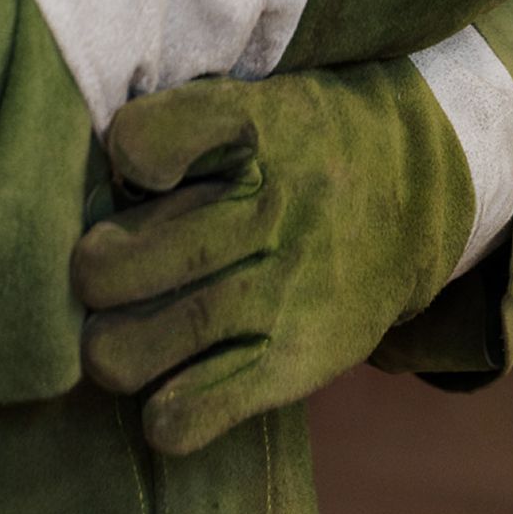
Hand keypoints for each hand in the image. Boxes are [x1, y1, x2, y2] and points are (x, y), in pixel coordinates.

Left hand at [74, 66, 472, 454]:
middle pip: (125, 262)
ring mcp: (287, 290)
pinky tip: (164, 392)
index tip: (135, 169)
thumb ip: (180, 129)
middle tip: (100, 273)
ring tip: (119, 335)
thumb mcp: (258, 99)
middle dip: (92, 274)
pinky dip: (166, 414)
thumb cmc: (307, 144)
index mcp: (254, 128)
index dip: (124, 158)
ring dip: (111, 349)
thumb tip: (96, 191)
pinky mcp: (301, 359)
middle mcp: (270, 209)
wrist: (420, 189)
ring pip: (154, 341)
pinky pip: (203, 408)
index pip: (147, 142)